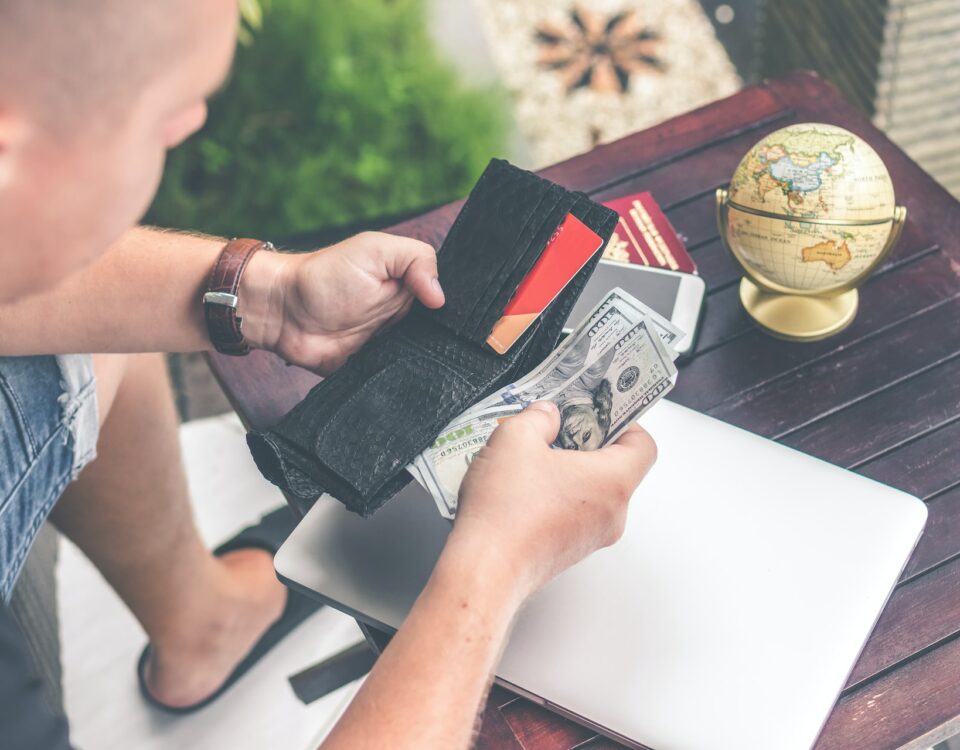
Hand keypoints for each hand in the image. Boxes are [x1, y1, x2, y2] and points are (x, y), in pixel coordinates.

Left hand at [243, 232, 443, 373]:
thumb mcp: (375, 250)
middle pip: (441, 334)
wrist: (283, 312)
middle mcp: (406, 317)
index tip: (465, 319)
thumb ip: (415, 260)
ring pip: (424, 360)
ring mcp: (392, 345)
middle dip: (449, 341)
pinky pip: (398, 381)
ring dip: (427, 362)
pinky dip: (405, 382)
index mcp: (411, 286)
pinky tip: (414, 382)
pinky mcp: (376, 370)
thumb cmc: (325, 275)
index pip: (448, 300)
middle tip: (452, 345)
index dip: (458, 309)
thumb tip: (441, 297)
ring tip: (434, 363)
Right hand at [444, 401, 656, 602]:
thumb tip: (546, 415)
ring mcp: (591, 537)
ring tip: (532, 457)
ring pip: (592, 492)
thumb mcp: (515, 438)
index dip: (625, 422)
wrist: (484, 570)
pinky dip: (556, 495)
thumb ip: (538, 417)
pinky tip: (521, 487)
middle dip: (587, 443)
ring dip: (568, 471)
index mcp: (612, 482)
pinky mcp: (568, 551)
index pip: (643, 446)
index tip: (601, 411)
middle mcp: (611, 514)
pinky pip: (573, 513)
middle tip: (560, 427)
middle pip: (616, 468)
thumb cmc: (506, 512)